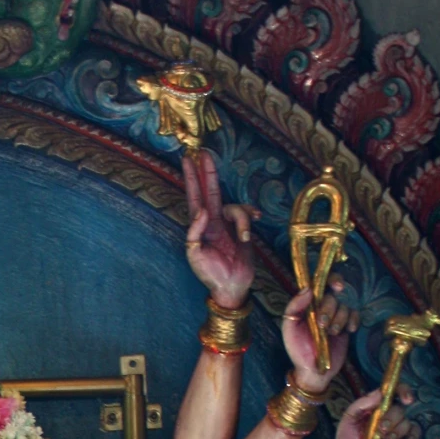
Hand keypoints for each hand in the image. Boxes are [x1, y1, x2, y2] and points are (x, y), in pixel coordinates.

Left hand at [182, 150, 255, 309]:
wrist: (232, 285)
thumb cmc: (209, 272)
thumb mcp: (195, 254)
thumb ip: (194, 231)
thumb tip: (201, 209)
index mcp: (198, 226)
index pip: (193, 197)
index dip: (191, 178)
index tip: (187, 159)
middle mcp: (212, 221)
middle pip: (210, 190)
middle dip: (207, 172)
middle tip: (204, 153)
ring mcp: (227, 224)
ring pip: (235, 208)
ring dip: (242, 221)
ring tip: (245, 239)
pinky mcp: (242, 228)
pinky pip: (247, 216)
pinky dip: (249, 221)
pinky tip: (252, 230)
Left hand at [281, 288, 355, 393]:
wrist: (313, 371)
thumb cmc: (297, 349)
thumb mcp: (289, 329)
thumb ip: (294, 307)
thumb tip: (308, 288)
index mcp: (308, 304)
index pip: (321, 283)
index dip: (332, 280)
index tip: (338, 287)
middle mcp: (322, 307)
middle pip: (333, 296)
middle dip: (330, 310)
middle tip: (323, 326)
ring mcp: (336, 315)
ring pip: (345, 306)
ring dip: (339, 320)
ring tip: (331, 334)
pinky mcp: (346, 325)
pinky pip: (355, 315)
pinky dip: (353, 321)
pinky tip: (349, 330)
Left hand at [335, 386, 417, 438]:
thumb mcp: (347, 422)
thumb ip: (360, 405)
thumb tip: (379, 393)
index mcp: (373, 407)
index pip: (391, 392)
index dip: (402, 390)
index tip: (406, 399)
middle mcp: (386, 415)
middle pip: (399, 408)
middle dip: (393, 418)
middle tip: (382, 429)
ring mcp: (395, 428)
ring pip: (407, 421)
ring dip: (398, 430)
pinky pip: (415, 433)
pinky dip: (413, 436)